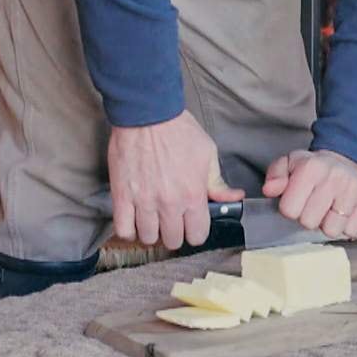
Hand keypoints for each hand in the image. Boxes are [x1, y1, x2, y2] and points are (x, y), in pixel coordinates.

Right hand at [107, 110, 242, 250]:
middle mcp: (169, 203)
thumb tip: (235, 198)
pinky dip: (129, 229)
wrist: (148, 115)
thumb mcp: (208, 154)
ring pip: (148, 238)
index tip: (192, 224)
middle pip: (172, 241)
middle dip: (175, 233)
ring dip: (152, 231)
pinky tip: (135, 219)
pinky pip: (123, 229)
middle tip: (173, 220)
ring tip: (154, 218)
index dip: (196, 232)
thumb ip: (218, 183)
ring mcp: (143, 202)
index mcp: (193, 194)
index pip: (197, 235)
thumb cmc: (180, 131)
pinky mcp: (121, 196)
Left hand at [263, 149, 356, 239]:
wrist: (348, 157)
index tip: (299, 200)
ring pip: (332, 230)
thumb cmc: (316, 167)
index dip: (291, 208)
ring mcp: (354, 188)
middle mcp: (334, 176)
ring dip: (329, 223)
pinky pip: (351, 230)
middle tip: (315, 204)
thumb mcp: (290, 164)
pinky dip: (347, 225)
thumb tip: (270, 190)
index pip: (289, 210)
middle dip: (309, 217)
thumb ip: (275, 175)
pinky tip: (345, 210)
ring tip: (330, 208)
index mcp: (311, 167)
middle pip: (309, 223)